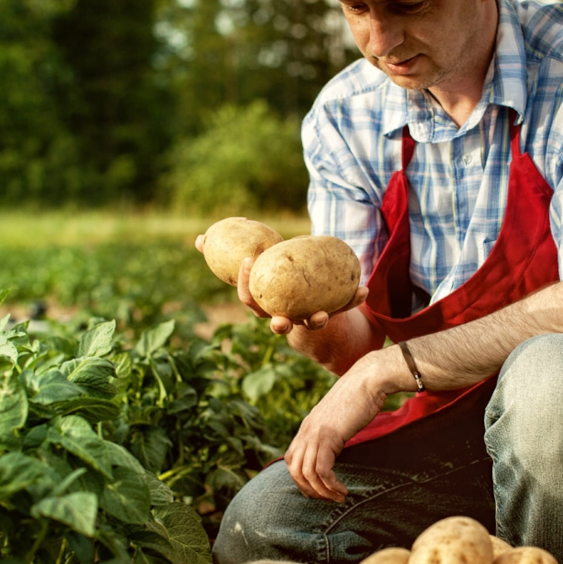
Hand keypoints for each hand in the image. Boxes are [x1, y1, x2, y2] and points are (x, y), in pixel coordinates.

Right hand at [195, 234, 367, 334]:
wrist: (309, 303)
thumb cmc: (275, 279)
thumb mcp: (256, 267)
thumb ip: (228, 255)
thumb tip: (198, 239)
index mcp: (264, 304)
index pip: (249, 299)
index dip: (246, 283)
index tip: (249, 261)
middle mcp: (284, 316)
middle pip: (277, 324)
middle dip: (277, 324)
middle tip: (278, 320)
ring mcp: (307, 318)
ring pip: (311, 324)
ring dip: (316, 320)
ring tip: (321, 314)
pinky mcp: (331, 314)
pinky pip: (342, 308)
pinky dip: (353, 300)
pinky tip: (364, 289)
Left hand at [284, 362, 387, 501]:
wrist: (368, 379)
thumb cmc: (360, 397)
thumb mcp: (339, 417)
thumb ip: (332, 431)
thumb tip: (336, 446)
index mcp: (307, 426)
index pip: (291, 459)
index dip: (300, 479)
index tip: (318, 490)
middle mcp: (306, 430)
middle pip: (295, 470)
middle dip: (310, 490)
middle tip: (328, 498)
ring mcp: (315, 433)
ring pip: (307, 473)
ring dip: (322, 491)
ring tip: (338, 497)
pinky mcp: (328, 436)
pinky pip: (322, 470)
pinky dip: (331, 485)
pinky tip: (343, 490)